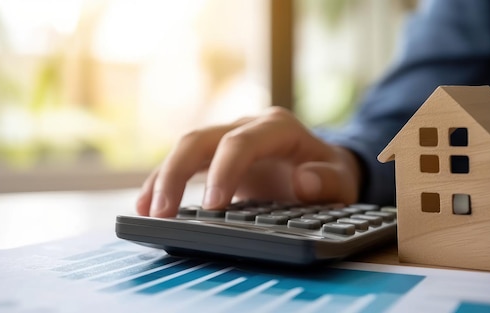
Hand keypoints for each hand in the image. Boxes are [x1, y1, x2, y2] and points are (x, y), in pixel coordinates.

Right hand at [136, 107, 362, 216]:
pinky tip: (147, 206)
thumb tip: (302, 182)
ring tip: (146, 212)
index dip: (223, 171)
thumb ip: (329, 181)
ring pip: (185, 149)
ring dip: (162, 179)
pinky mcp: (214, 157)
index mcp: (277, 128)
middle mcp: (246, 127)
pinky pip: (183, 164)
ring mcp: (226, 139)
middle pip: (200, 139)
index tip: (212, 208)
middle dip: (177, 173)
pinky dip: (163, 183)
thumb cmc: (329, 174)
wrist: (320, 167)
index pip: (241, 142)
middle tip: (164, 212)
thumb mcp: (343, 181)